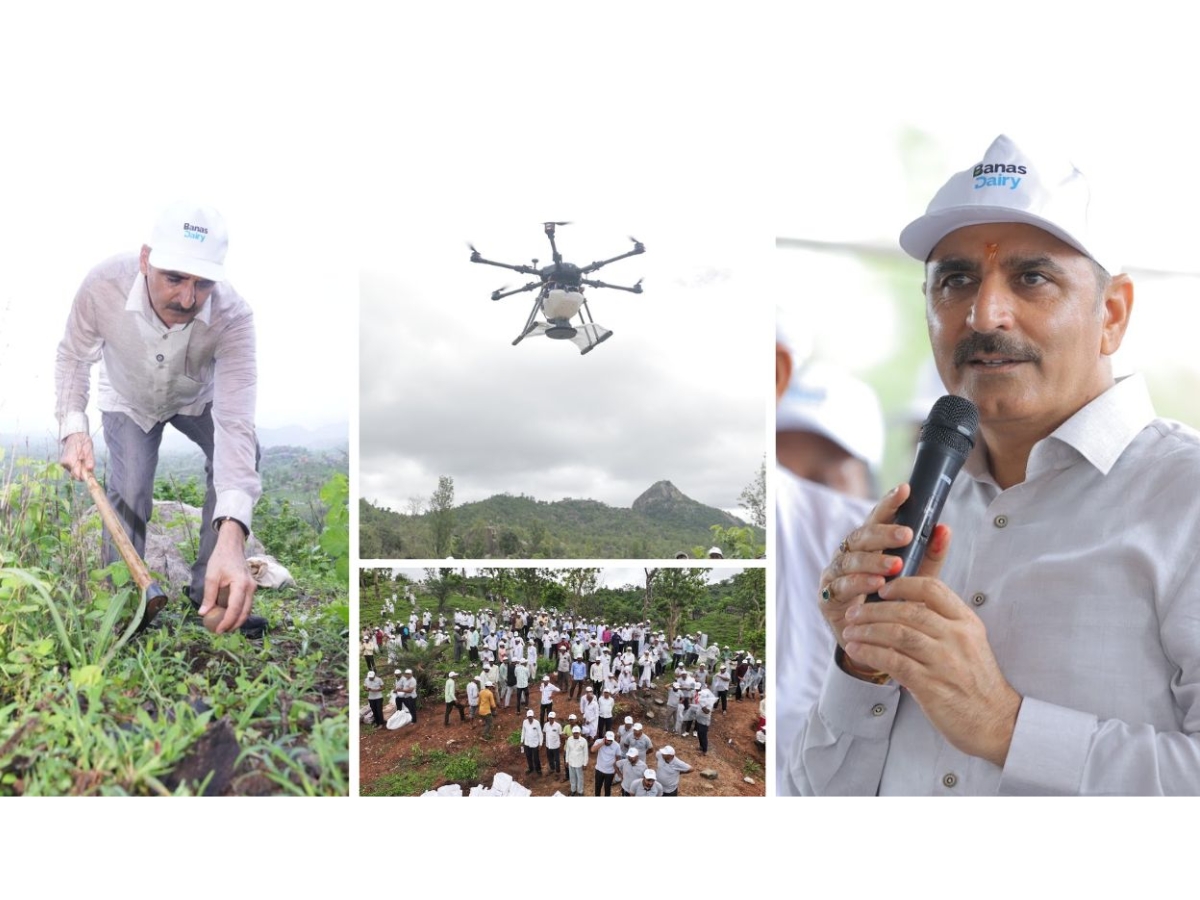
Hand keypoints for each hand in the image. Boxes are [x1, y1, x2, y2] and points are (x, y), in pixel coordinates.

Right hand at [59, 433, 94, 480]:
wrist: (75, 435)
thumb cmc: (83, 442)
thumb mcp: (89, 450)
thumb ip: (89, 460)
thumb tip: (90, 469)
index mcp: (70, 460)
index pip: (76, 475)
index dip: (84, 477)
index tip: (90, 476)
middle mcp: (65, 463)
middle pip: (75, 475)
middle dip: (82, 473)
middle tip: (89, 468)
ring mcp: (63, 463)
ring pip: (73, 472)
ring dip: (79, 470)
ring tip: (84, 461)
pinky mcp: (63, 463)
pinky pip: (71, 469)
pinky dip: (76, 467)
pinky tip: (80, 460)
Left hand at [198, 520, 256, 632]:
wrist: (232, 546)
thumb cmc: (221, 559)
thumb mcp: (211, 577)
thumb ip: (208, 596)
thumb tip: (203, 613)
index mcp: (241, 584)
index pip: (235, 608)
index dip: (227, 621)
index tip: (218, 630)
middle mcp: (250, 587)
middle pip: (245, 612)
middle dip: (234, 624)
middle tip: (222, 632)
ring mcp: (253, 587)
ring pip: (247, 609)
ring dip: (237, 620)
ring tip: (225, 627)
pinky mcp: (251, 587)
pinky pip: (247, 603)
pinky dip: (239, 612)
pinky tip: (229, 616)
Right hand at [817, 483, 950, 667]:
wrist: (874, 642)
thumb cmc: (893, 602)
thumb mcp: (917, 577)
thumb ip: (929, 555)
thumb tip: (944, 528)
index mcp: (869, 544)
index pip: (878, 518)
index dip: (889, 504)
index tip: (905, 491)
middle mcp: (848, 553)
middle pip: (861, 536)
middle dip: (883, 534)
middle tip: (906, 535)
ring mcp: (835, 573)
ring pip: (850, 559)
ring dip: (873, 561)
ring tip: (895, 566)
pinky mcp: (827, 596)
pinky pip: (841, 585)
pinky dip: (858, 583)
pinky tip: (875, 584)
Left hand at [840, 571, 1021, 766]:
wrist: (996, 722)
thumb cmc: (976, 682)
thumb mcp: (969, 643)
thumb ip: (941, 624)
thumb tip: (901, 609)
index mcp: (967, 622)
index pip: (932, 589)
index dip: (902, 585)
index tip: (883, 590)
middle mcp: (957, 637)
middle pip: (907, 611)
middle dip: (873, 610)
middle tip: (854, 615)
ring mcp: (944, 661)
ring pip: (896, 633)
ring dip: (867, 631)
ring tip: (849, 633)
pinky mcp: (931, 684)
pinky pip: (893, 661)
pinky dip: (870, 653)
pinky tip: (856, 651)